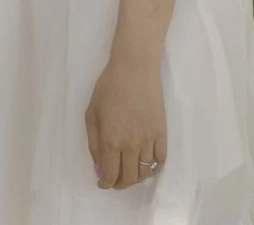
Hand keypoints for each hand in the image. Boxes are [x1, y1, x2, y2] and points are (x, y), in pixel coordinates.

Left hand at [85, 57, 166, 189]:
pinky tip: (146, 164)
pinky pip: (160, 161)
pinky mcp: (162, 134)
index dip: (106, 184)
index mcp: (111, 140)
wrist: (134, 69)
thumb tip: (99, 167)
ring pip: (145, 173)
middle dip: (120, 184)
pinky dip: (153, 168)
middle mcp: (131, 145)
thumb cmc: (109, 87)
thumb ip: (94, 143)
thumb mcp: (91, 113)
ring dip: (136, 178)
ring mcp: (149, 141)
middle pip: (129, 178)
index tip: (103, 183)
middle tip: (115, 179)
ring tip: (129, 171)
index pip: (110, 175)